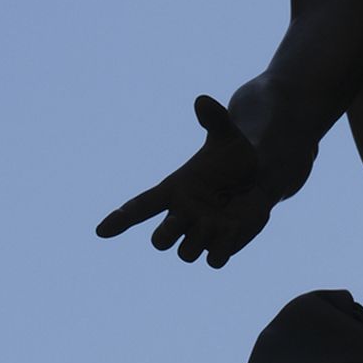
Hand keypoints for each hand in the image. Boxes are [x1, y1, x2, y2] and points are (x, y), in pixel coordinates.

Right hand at [95, 96, 273, 267]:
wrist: (262, 176)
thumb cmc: (235, 156)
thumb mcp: (226, 135)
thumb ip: (214, 119)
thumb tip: (203, 101)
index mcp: (174, 191)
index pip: (140, 207)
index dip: (120, 219)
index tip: (101, 231)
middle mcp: (183, 216)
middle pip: (159, 239)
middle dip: (166, 234)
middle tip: (185, 218)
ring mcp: (201, 234)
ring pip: (185, 253)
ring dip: (199, 239)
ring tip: (219, 218)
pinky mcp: (222, 245)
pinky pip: (213, 260)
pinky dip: (221, 249)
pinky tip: (234, 228)